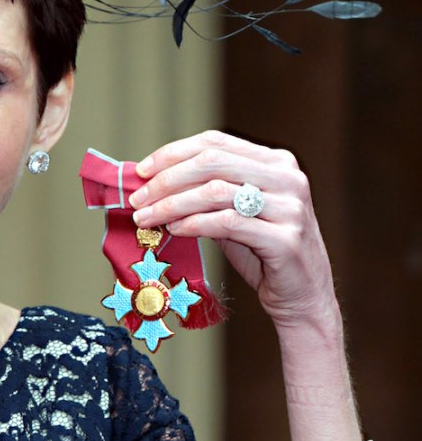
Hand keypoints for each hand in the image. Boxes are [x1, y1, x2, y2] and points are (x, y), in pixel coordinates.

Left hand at [128, 130, 336, 328]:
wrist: (302, 296)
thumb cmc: (261, 252)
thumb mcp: (233, 212)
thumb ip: (204, 192)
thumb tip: (150, 183)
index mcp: (275, 162)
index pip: (215, 143)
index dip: (173, 153)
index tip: (142, 170)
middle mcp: (287, 178)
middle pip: (212, 163)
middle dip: (166, 180)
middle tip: (137, 199)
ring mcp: (290, 208)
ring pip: (215, 192)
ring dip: (172, 204)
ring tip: (147, 218)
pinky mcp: (285, 239)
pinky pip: (227, 223)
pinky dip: (193, 224)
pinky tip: (174, 229)